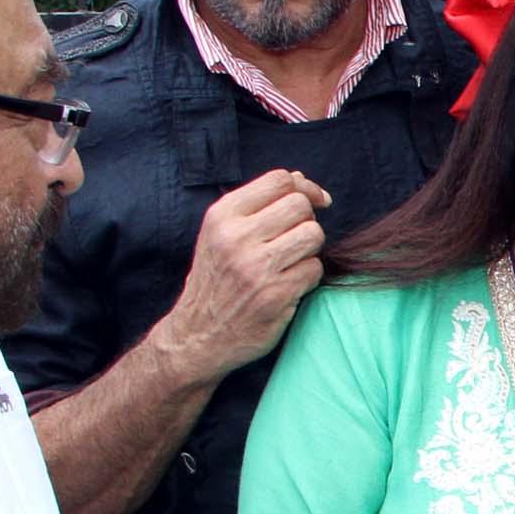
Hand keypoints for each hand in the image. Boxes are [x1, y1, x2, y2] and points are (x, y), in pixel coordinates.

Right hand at [155, 169, 329, 380]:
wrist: (198, 334)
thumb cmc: (216, 280)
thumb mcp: (221, 234)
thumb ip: (257, 206)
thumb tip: (299, 179)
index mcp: (222, 216)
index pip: (279, 180)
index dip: (305, 186)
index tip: (315, 200)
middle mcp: (237, 237)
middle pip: (300, 206)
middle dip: (307, 220)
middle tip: (294, 239)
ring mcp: (256, 267)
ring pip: (313, 235)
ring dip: (310, 248)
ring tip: (291, 261)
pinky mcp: (275, 294)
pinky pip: (314, 268)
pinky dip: (308, 275)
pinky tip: (289, 284)